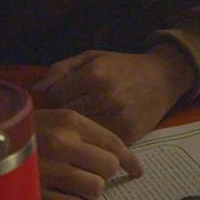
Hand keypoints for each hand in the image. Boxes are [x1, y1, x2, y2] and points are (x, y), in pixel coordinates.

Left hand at [34, 46, 195, 143]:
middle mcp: (105, 97)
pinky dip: (95, 137)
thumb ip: (61, 69)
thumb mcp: (91, 58)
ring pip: (81, 132)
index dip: (56, 95)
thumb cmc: (122, 66)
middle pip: (66, 114)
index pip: (55, 95)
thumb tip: (36, 89)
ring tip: (86, 116)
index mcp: (94, 75)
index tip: (64, 94)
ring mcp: (118, 118)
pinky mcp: (128, 134)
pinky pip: (99, 141)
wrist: (163, 78)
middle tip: (75, 106)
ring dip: (79, 127)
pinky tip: (99, 126)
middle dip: (66, 111)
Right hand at [36, 108, 141, 199]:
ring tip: (75, 189)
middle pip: (109, 166)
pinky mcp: (37, 196)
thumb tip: (113, 158)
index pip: (112, 142)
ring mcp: (49, 170)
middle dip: (103, 174)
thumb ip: (80, 133)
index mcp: (69, 122)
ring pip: (95, 188)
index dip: (129, 159)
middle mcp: (62, 143)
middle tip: (88, 175)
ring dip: (90, 193)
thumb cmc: (21, 135)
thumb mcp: (51, 120)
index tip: (137, 171)